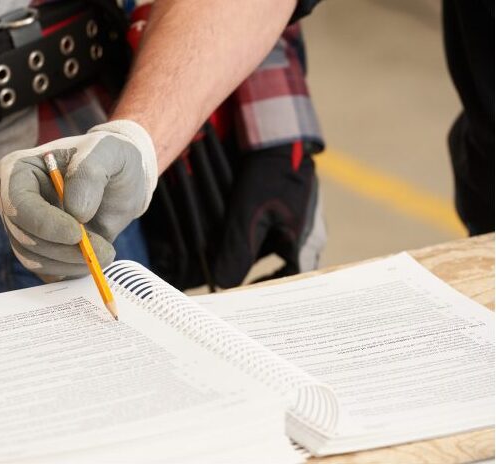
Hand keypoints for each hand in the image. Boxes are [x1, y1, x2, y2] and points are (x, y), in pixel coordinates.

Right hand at [0, 120, 157, 277]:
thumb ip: (89, 173)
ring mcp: (23, 228)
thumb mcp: (107, 151)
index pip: (17, 204)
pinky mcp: (37, 250)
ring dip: (71, 262)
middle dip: (64, 248)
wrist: (120, 181)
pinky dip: (71, 270)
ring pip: (33, 259)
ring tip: (104, 251)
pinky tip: (94, 258)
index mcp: (17, 170)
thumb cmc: (109, 158)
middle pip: (23, 237)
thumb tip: (77, 213)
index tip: (77, 233)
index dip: (45, 223)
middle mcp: (12, 201)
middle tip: (103, 250)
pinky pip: (46, 270)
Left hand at [214, 145, 325, 287]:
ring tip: (233, 270)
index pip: (296, 284)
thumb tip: (225, 285)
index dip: (277, 298)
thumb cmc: (270, 177)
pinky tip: (237, 242)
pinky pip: (274, 233)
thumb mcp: (248, 217)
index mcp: (305, 243)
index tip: (254, 304)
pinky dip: (257, 242)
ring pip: (278, 252)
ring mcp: (299, 220)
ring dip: (257, 261)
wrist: (277, 137)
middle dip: (265, 281)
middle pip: (288, 270)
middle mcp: (307, 235)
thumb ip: (236, 252)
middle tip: (241, 291)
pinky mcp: (288, 207)